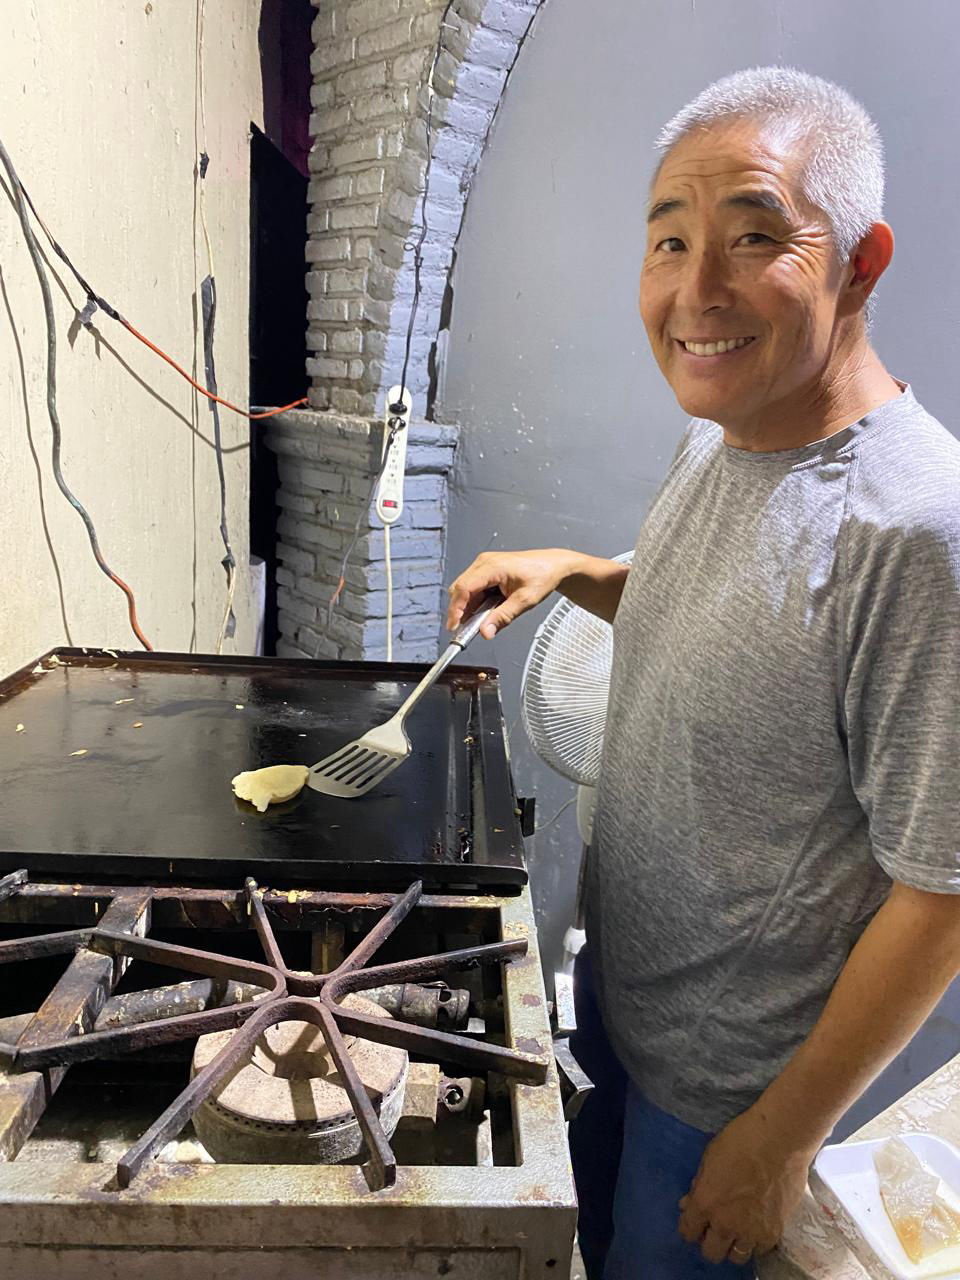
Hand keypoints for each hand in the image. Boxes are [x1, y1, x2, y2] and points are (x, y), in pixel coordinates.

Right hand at [447, 549, 576, 638]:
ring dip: (469, 607)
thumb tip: (485, 632)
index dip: (455, 609)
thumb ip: (503, 617)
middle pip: (460, 589)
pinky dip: (476, 602)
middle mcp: (484, 563)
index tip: (454, 626)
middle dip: (460, 611)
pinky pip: (473, 588)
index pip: (463, 588)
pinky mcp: (486, 571)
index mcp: (492, 566)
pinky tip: (486, 611)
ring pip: (465, 590)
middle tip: (465, 630)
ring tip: (481, 621)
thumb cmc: (542, 575)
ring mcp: (484, 565)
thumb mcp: (524, 601)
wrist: (553, 565)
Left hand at [677, 1104, 816, 1265]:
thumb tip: (690, 1204)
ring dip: (732, 1244)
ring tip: (737, 1229)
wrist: (780, 1139)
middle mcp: (726, 1224)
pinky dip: (755, 1242)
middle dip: (709, 1241)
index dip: (689, 1227)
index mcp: (705, 1202)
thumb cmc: (740, 1139)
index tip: (694, 1221)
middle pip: (711, 1253)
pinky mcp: (775, 1233)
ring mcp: (752, 1232)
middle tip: (714, 1227)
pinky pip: (760, 1249)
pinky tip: (756, 1226)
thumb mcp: (709, 1158)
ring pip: (736, 1257)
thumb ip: (699, 1186)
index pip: (688, 1232)